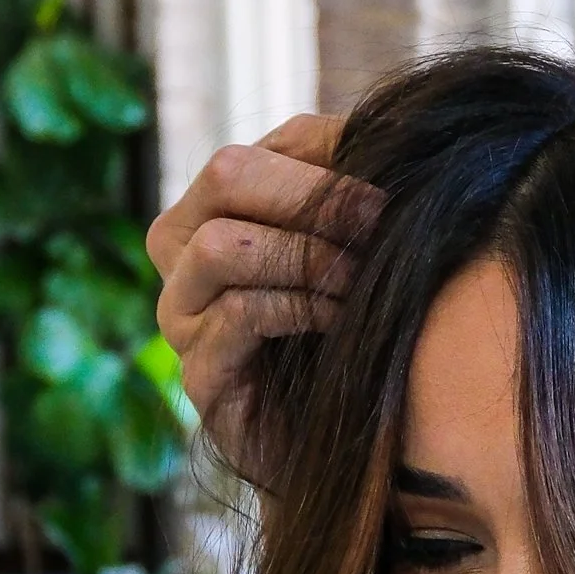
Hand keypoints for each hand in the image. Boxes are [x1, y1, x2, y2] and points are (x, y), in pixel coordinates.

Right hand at [147, 115, 379, 486]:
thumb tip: (378, 131)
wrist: (351, 443)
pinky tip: (341, 320)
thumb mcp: (356, 247)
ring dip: (306, 254)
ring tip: (360, 279)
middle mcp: (181, 254)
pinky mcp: (199, 374)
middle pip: (224, 175)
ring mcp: (181, 315)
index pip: (256, 152)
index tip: (393, 192)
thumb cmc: (354, 332)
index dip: (326, 164)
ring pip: (223, 244)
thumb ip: (351, 186)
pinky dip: (299, 307)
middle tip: (380, 225)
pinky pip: (237, 314)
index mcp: (212, 210)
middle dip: (312, 196)